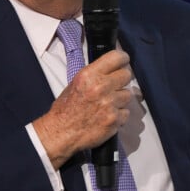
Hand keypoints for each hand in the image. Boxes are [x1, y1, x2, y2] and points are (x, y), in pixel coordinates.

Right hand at [33, 51, 132, 169]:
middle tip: (114, 87)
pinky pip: (126, 112)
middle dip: (121, 80)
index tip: (124, 61)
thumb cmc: (66, 110)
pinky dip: (119, 115)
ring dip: (120, 100)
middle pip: (126, 75)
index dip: (123, 59)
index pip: (116, 57)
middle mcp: (101, 87)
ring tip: (106, 105)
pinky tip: (106, 116)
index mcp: (89, 75)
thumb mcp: (75, 83)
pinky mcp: (115, 119)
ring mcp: (110, 103)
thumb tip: (111, 69)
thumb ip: (94, 75)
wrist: (62, 133)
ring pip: (128, 95)